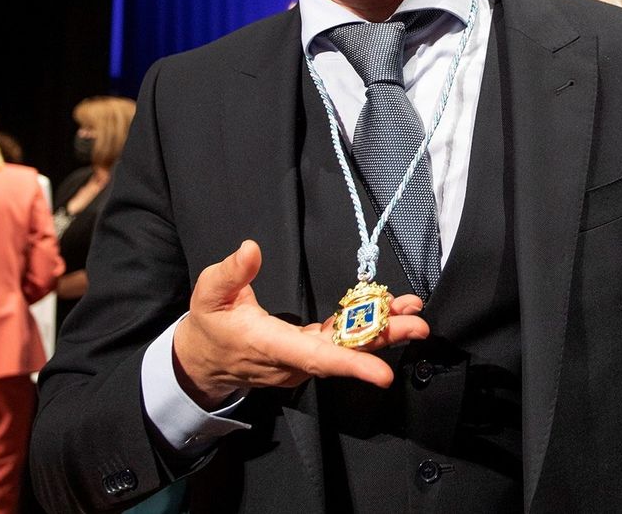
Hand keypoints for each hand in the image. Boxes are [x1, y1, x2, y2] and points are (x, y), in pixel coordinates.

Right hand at [172, 239, 427, 407]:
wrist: (202, 361)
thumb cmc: (208, 325)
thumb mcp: (208, 294)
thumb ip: (230, 273)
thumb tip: (250, 248)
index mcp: (269, 345)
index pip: (315, 358)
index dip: (350, 363)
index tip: (382, 372)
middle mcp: (292, 361)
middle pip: (343, 353)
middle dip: (382, 340)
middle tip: (419, 326)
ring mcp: (302, 361)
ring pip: (346, 349)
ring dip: (381, 332)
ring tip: (412, 313)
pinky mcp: (308, 353)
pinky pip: (341, 344)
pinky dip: (366, 330)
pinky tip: (389, 313)